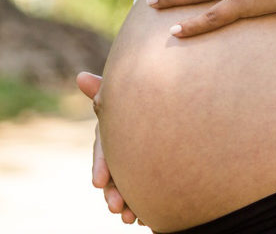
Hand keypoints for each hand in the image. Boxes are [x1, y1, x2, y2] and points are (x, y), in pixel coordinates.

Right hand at [76, 72, 142, 225]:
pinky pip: (149, 193)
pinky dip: (148, 206)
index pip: (103, 151)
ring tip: (133, 218)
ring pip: (130, 189)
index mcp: (114, 134)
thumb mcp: (125, 95)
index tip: (99, 181)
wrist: (175, 104)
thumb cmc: (143, 97)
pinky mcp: (155, 174)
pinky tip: (150, 217)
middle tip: (117, 207)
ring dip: (129, 205)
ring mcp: (138, 164)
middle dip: (113, 193)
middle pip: (114, 177)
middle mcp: (123, 152)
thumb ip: (104, 90)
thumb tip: (80, 76)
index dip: (101, 166)